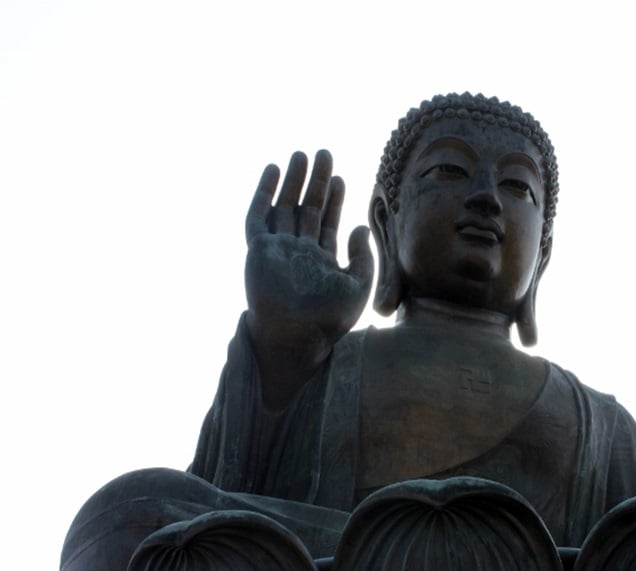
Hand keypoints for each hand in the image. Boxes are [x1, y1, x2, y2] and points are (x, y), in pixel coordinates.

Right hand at [243, 150, 373, 405]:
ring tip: (301, 154)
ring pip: (284, 207)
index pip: (327, 222)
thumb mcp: (358, 285)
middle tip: (323, 153)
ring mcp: (277, 250)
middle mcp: (298, 252)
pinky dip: (263, 193)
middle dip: (315, 181)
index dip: (334, 199)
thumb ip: (363, 256)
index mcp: (320, 260)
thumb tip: (361, 226)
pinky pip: (257, 217)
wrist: (297, 336)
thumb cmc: (329, 319)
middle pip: (306, 208)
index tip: (340, 178)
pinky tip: (273, 171)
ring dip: (292, 181)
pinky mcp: (258, 250)